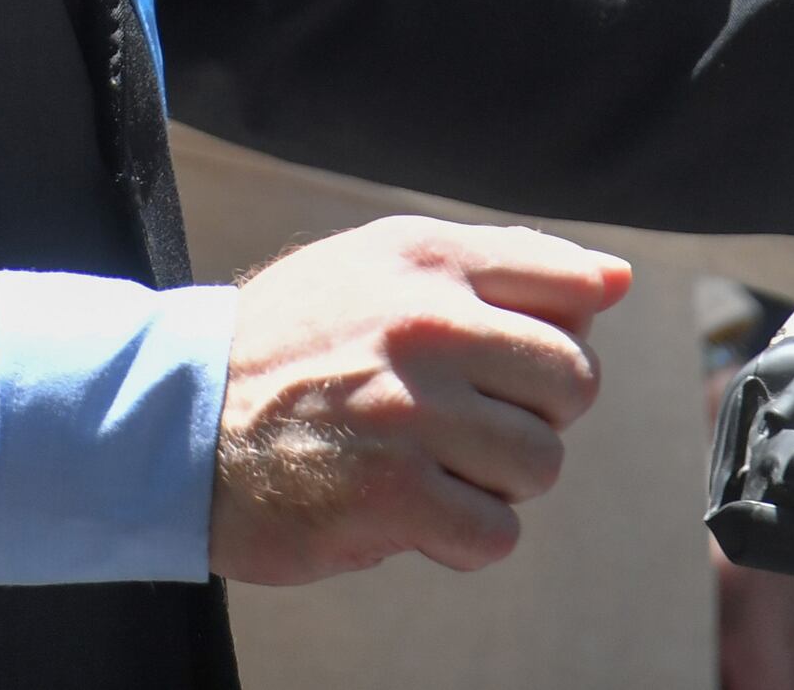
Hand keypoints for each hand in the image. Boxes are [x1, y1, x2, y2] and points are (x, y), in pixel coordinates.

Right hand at [206, 217, 632, 584]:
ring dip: (490, 478)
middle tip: (456, 418)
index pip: (571, 290)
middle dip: (528, 413)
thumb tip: (615, 279)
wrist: (178, 420)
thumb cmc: (290, 343)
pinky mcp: (395, 495)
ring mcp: (412, 411)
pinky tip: (404, 505)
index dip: (549, 338)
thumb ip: (503, 264)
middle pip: (574, 384)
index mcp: (427, 258)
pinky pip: (495, 533)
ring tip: (420, 459)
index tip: (495, 360)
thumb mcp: (380, 265)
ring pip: (541, 465)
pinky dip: (457, 534)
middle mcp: (426, 324)